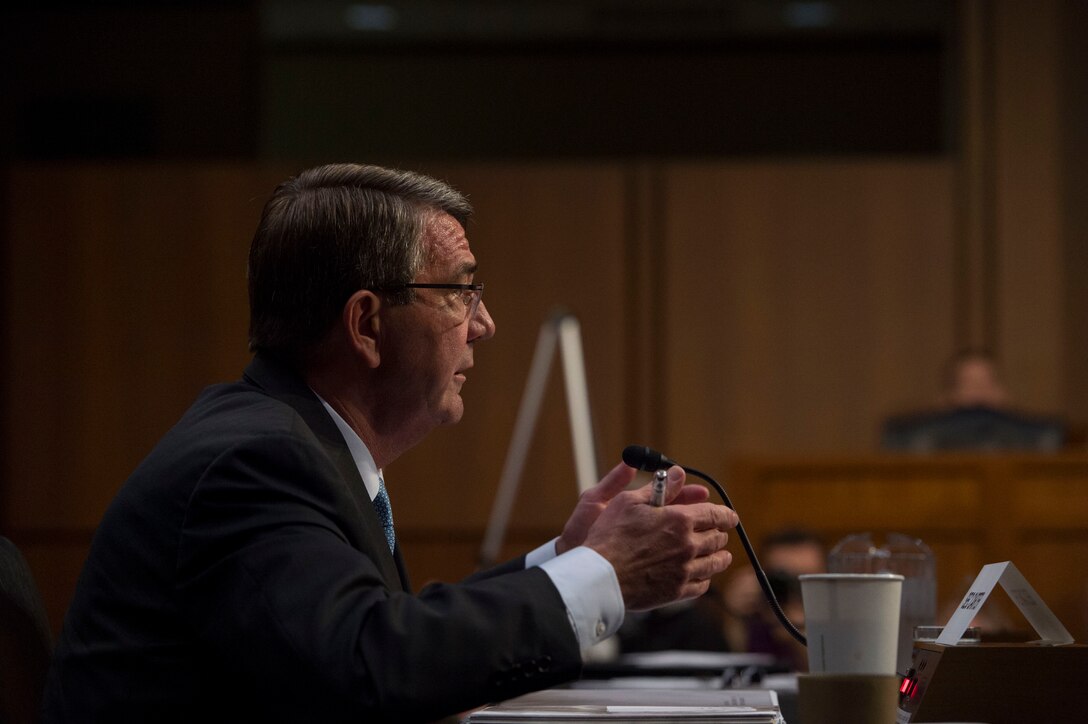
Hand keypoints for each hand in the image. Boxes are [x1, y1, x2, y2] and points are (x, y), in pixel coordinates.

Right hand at [580, 465, 738, 610]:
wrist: (601, 576)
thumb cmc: (610, 535)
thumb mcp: (630, 501)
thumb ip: (660, 488)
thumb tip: (678, 473)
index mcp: (680, 520)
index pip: (715, 515)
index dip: (726, 515)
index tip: (730, 516)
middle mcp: (688, 545)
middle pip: (717, 539)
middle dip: (721, 534)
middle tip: (720, 533)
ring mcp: (684, 570)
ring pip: (714, 563)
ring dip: (720, 557)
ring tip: (721, 555)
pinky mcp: (677, 591)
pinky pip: (702, 584)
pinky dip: (706, 578)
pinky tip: (703, 575)